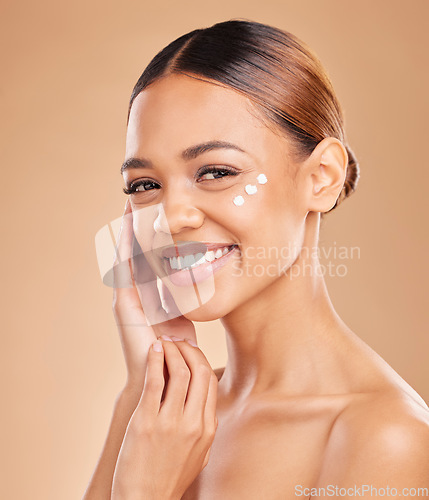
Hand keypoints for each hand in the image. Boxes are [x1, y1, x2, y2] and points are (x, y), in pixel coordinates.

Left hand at [111, 337, 218, 499]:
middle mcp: (193, 423)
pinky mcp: (146, 421)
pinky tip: (153, 350)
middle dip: (189, 349)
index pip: (210, 381)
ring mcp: (170, 422)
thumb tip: (204, 403)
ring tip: (165, 342)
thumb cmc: (169, 477)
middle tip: (178, 341)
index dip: (200, 359)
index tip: (190, 351)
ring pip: (179, 372)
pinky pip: (155, 381)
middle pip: (199, 371)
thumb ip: (204, 427)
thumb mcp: (199, 454)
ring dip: (172, 351)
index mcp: (207, 428)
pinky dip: (155, 360)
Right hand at [112, 200, 197, 392]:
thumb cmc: (177, 352)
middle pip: (133, 251)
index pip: (146, 257)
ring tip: (131, 205)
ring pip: (125, 256)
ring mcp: (126, 298)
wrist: (161, 378)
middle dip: (135, 226)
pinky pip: (123, 271)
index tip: (154, 213)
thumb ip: (189, 300)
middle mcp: (134, 293)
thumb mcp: (185, 318)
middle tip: (139, 199)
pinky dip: (123, 249)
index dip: (148, 235)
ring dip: (127, 231)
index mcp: (148, 294)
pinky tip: (126, 229)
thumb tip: (208, 285)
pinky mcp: (123, 305)